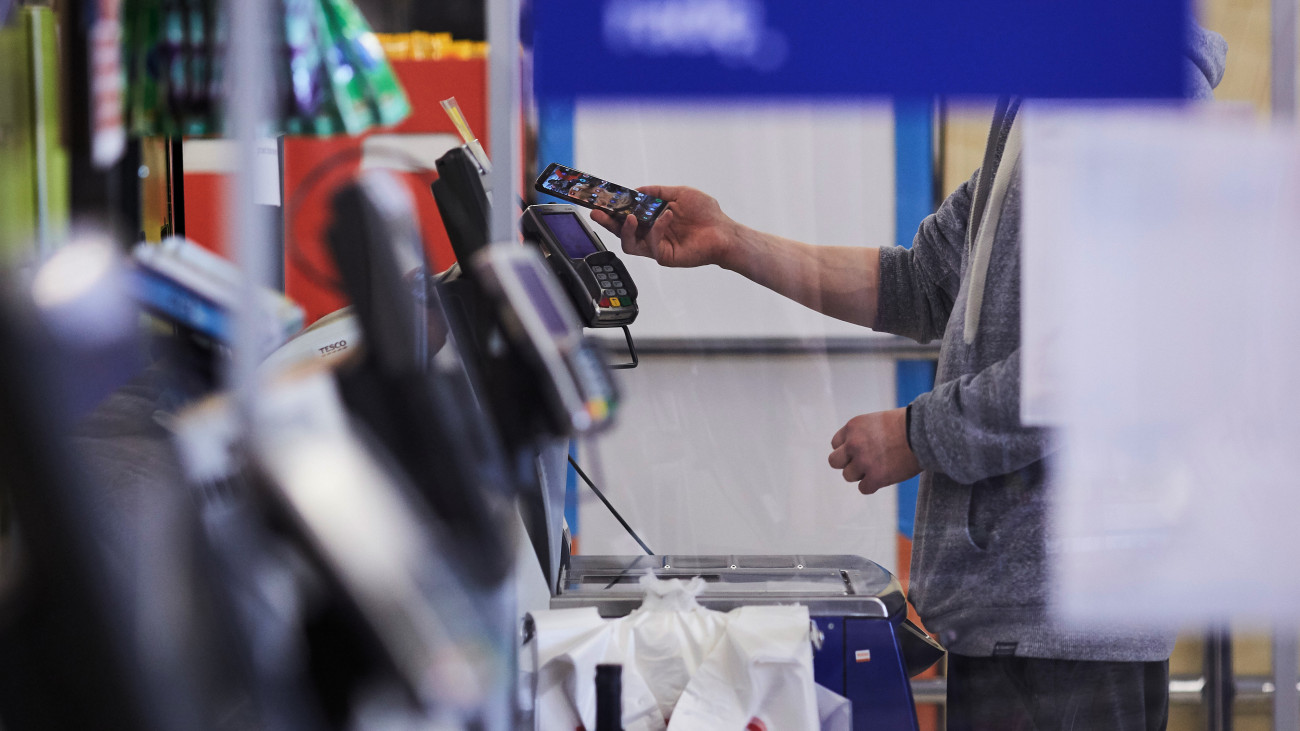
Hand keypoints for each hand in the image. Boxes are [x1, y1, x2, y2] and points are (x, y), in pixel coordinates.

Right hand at [590, 185, 739, 268]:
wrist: (723, 231)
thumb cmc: (706, 214)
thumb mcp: (679, 193)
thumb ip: (657, 192)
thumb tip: (637, 190)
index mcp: (652, 219)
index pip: (626, 216)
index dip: (613, 211)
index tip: (602, 202)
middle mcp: (651, 233)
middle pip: (622, 232)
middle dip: (607, 223)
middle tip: (598, 213)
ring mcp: (657, 246)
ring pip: (630, 244)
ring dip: (627, 230)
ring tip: (630, 217)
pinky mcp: (665, 256)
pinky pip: (652, 244)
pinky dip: (657, 228)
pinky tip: (666, 216)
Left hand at [828, 408, 920, 494]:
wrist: (925, 433)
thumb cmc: (906, 425)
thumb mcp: (876, 421)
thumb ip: (861, 434)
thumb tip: (852, 451)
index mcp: (853, 427)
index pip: (836, 444)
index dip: (848, 449)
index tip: (861, 451)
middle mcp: (853, 444)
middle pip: (835, 462)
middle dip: (848, 463)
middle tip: (864, 463)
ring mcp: (863, 461)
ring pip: (848, 476)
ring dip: (861, 475)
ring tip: (879, 467)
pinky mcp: (876, 477)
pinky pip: (863, 489)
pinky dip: (873, 485)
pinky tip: (885, 476)